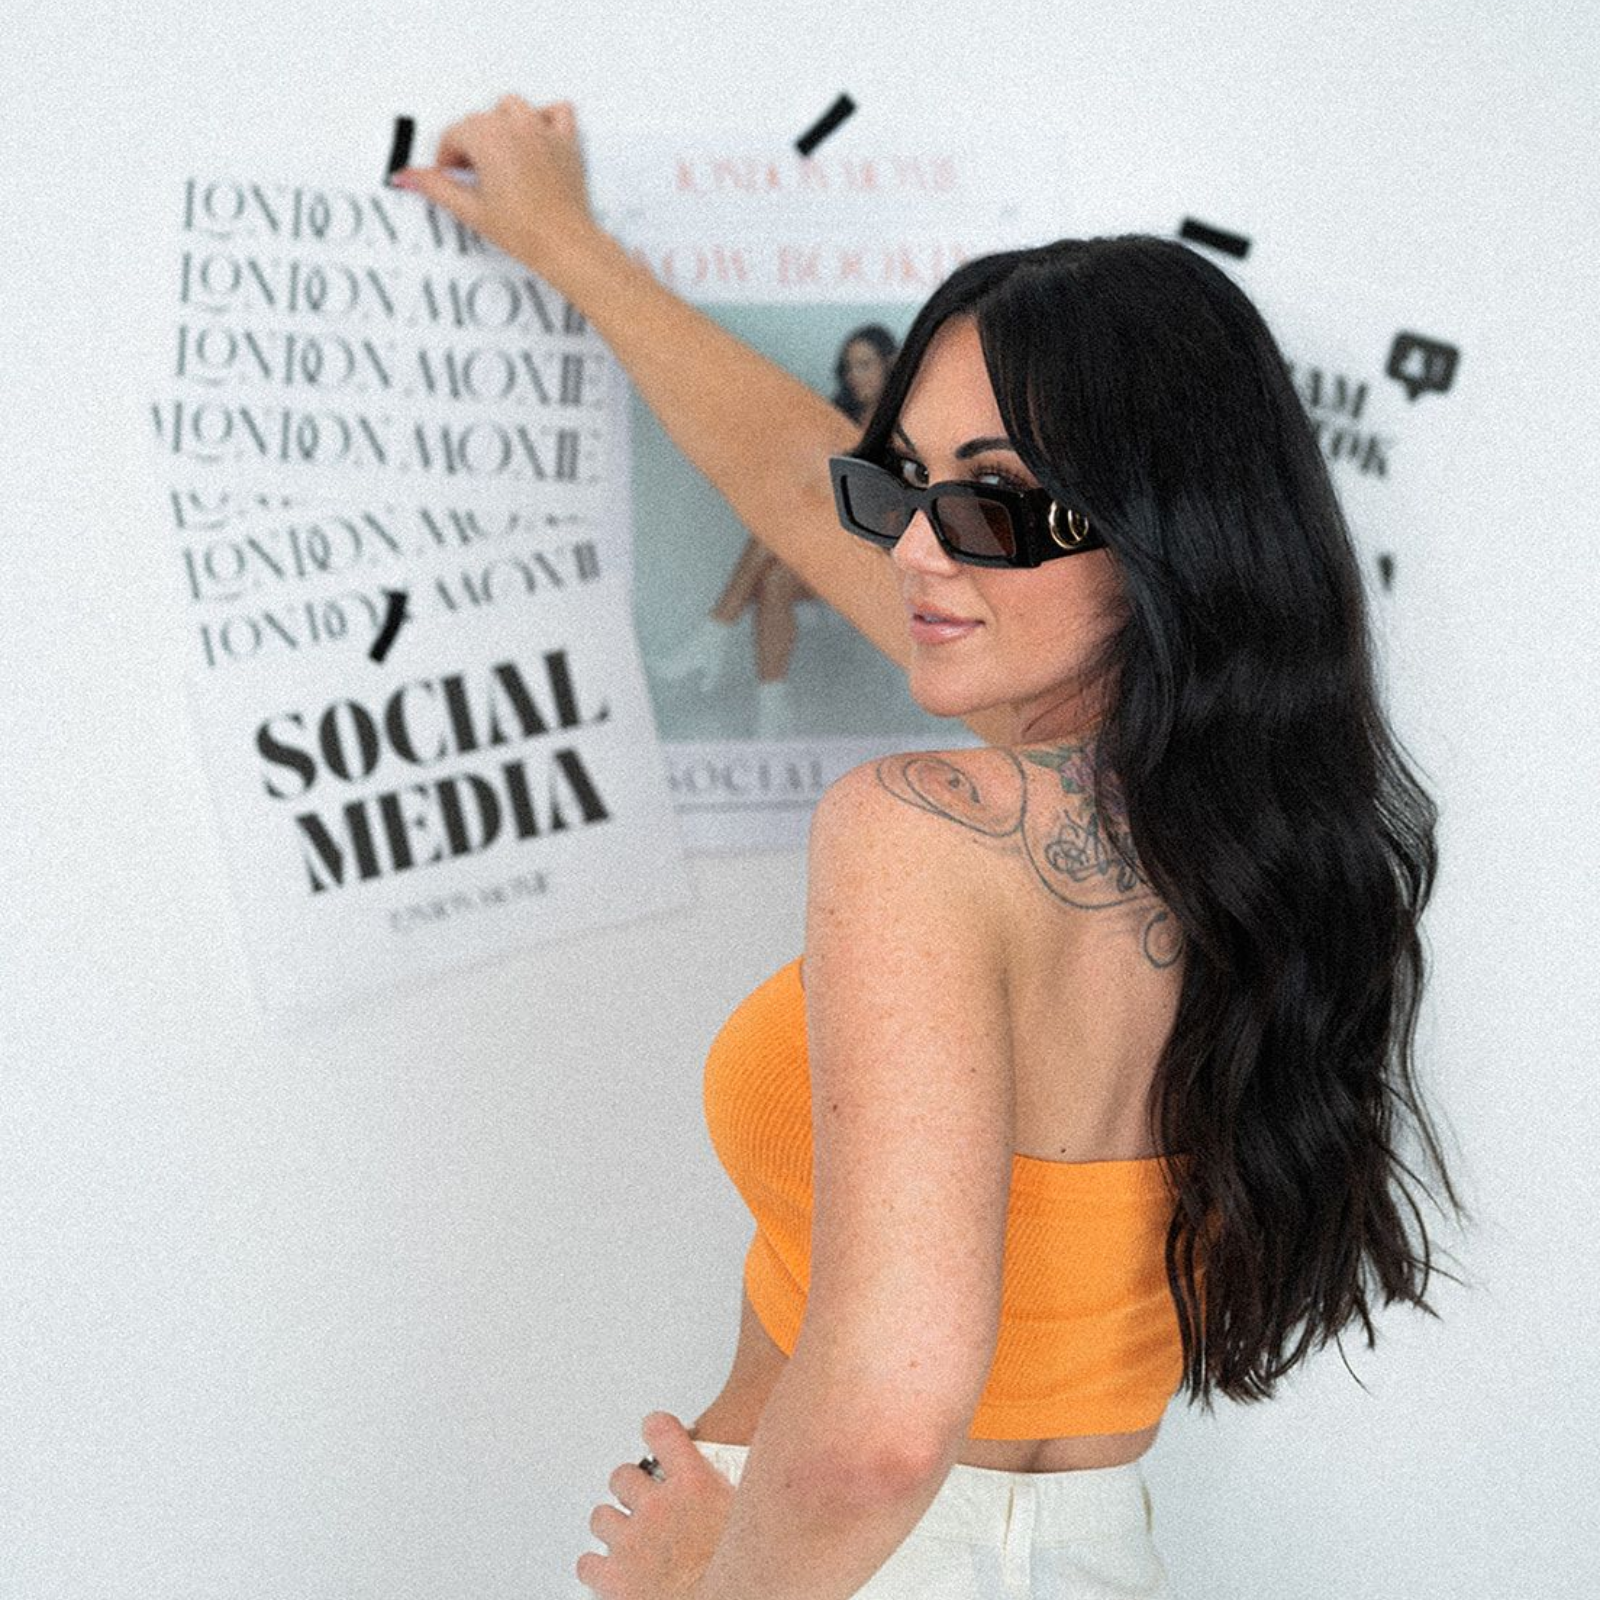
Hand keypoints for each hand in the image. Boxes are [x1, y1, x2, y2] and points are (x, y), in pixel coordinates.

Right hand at [391, 94, 596, 275]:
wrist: (564, 245)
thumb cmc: (525, 230)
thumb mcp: (470, 209)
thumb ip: (436, 187)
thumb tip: (408, 176)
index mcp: (488, 138)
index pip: (454, 134)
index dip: (447, 157)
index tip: (450, 175)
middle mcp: (515, 127)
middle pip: (480, 120)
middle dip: (470, 144)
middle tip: (472, 176)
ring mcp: (542, 131)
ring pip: (512, 107)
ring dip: (500, 124)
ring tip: (498, 155)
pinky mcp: (566, 142)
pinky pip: (557, 112)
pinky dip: (545, 118)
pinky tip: (535, 137)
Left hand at [576, 1411, 735, 1599]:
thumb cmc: (742, 1573)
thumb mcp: (753, 1516)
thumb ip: (740, 1492)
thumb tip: (759, 1482)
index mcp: (695, 1486)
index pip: (663, 1432)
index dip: (657, 1429)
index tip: (656, 1430)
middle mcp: (658, 1507)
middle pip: (624, 1476)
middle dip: (630, 1486)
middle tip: (641, 1499)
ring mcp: (632, 1541)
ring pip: (601, 1516)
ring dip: (612, 1523)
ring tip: (625, 1535)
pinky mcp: (613, 1578)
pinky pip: (587, 1563)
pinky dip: (595, 1566)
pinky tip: (607, 1570)